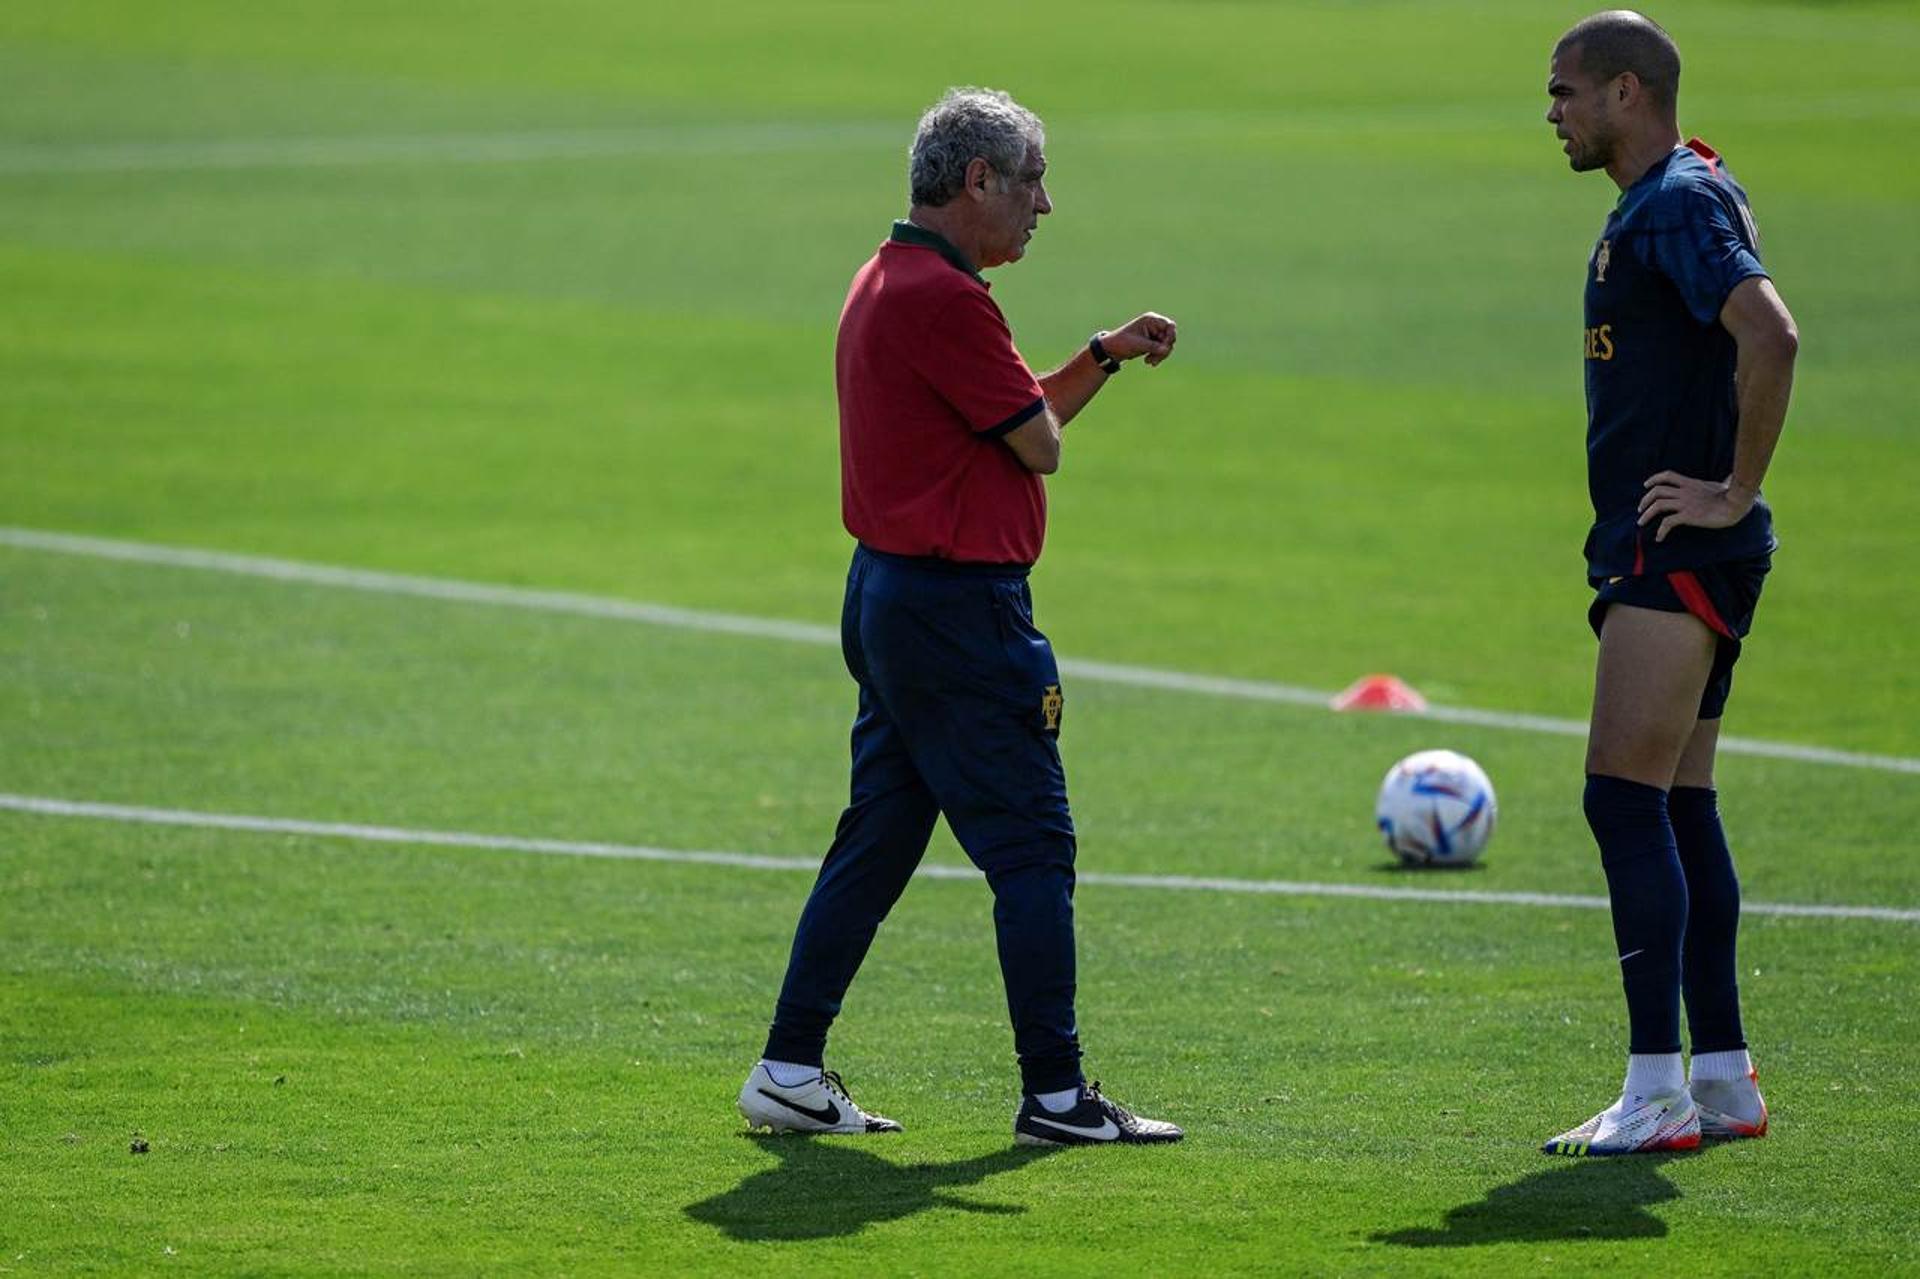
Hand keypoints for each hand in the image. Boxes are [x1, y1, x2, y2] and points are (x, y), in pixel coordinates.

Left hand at [1100, 312, 1177, 366]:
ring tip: (1149, 362)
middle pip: (1169, 337)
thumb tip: (1167, 350)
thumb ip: (1154, 347)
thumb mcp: (1138, 345)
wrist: (1112, 349)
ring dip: (1160, 355)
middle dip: (1164, 349)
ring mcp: (1154, 334)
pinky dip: (1157, 356)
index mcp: (1150, 320)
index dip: (1170, 336)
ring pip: (1167, 345)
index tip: (1164, 347)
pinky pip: (1162, 350)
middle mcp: (1154, 325)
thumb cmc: (1122, 343)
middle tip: (1155, 360)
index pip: (1169, 326)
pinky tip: (1148, 362)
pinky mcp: (1153, 343)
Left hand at [1638, 471, 1756, 541]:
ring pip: (1658, 505)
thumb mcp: (1723, 485)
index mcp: (1690, 483)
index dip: (1654, 479)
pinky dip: (1660, 530)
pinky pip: (1668, 522)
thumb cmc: (1733, 496)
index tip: (1646, 486)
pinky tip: (1659, 538)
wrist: (1736, 504)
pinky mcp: (1688, 516)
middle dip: (1645, 500)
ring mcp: (1685, 503)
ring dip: (1646, 514)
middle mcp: (1685, 491)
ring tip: (1641, 522)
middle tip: (1640, 510)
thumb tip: (1730, 478)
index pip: (1667, 476)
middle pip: (1657, 491)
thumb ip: (1723, 481)